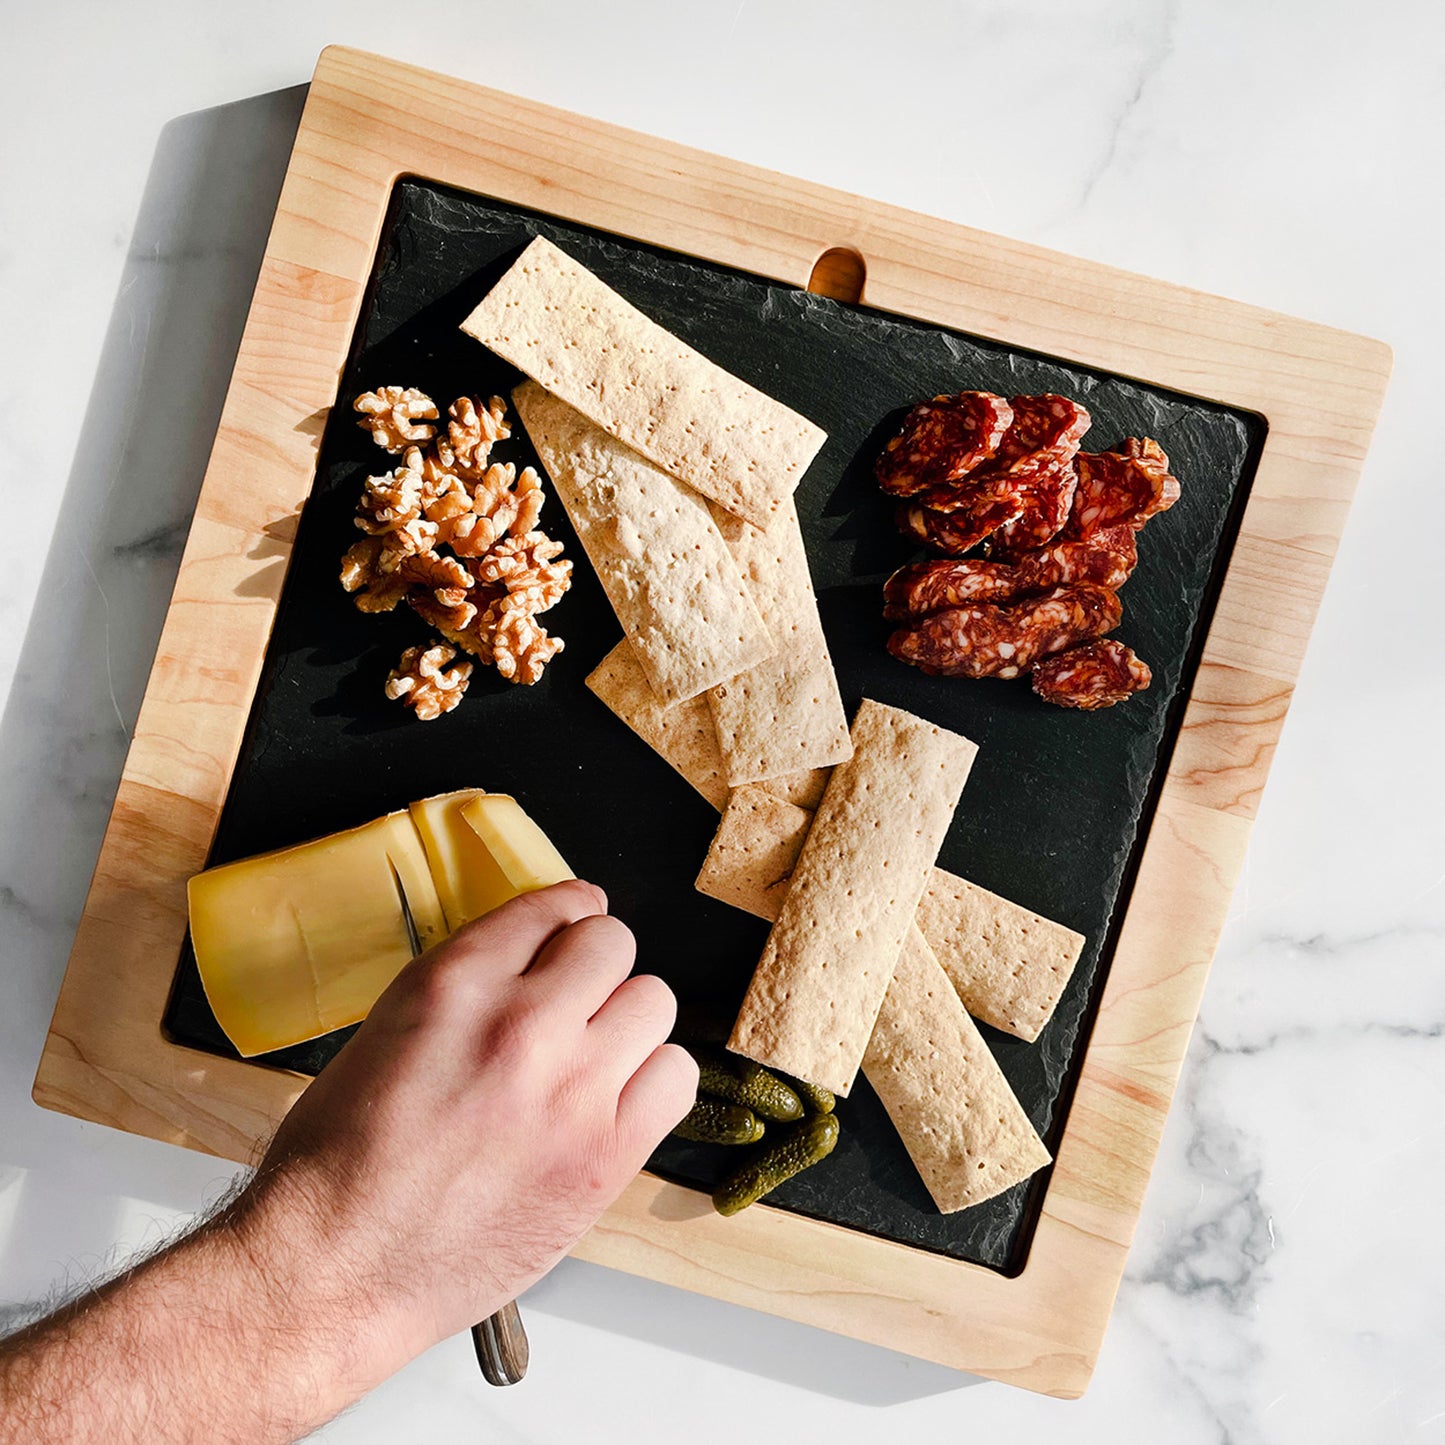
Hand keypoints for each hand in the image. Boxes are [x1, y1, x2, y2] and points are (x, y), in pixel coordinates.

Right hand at [228, 880, 696, 1382]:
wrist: (335, 1267)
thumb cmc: (340, 1161)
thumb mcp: (389, 1028)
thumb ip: (471, 985)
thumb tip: (536, 961)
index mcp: (457, 983)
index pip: (554, 905)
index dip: (565, 920)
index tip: (570, 935)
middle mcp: (521, 1024)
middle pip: (614, 943)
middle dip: (594, 968)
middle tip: (574, 1005)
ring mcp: (571, 1090)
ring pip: (655, 1002)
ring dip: (627, 1024)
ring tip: (593, 1059)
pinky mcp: (605, 1156)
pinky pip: (676, 1077)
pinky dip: (653, 1083)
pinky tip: (614, 1102)